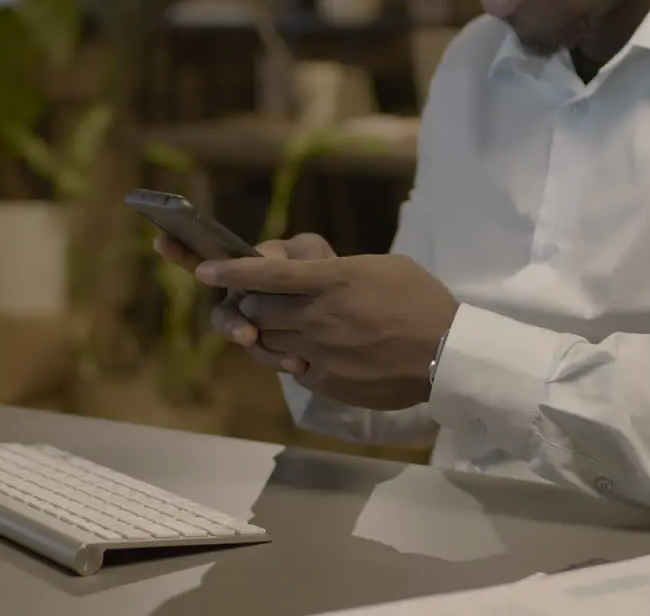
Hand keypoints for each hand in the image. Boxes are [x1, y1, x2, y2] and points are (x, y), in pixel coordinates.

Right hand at [154, 232, 333, 372]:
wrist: (354, 309)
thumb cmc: (327, 269)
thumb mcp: (311, 252)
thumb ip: (287, 253)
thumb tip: (262, 259)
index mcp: (245, 269)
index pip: (207, 259)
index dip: (181, 250)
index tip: (160, 241)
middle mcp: (242, 299)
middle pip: (223, 314)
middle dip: (230, 324)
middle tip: (246, 335)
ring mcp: (254, 326)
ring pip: (244, 340)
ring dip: (260, 349)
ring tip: (287, 358)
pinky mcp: (272, 349)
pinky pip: (267, 357)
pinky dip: (281, 361)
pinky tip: (301, 364)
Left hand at [195, 253, 459, 410]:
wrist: (447, 354)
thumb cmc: (421, 301)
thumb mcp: (381, 266)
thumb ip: (335, 269)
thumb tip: (305, 275)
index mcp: (333, 279)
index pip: (265, 274)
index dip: (229, 272)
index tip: (202, 270)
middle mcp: (319, 316)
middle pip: (256, 310)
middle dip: (249, 304)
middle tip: (258, 301)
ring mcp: (320, 352)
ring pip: (268, 342)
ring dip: (268, 332)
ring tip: (288, 327)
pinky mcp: (326, 382)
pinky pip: (292, 368)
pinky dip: (295, 358)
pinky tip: (316, 352)